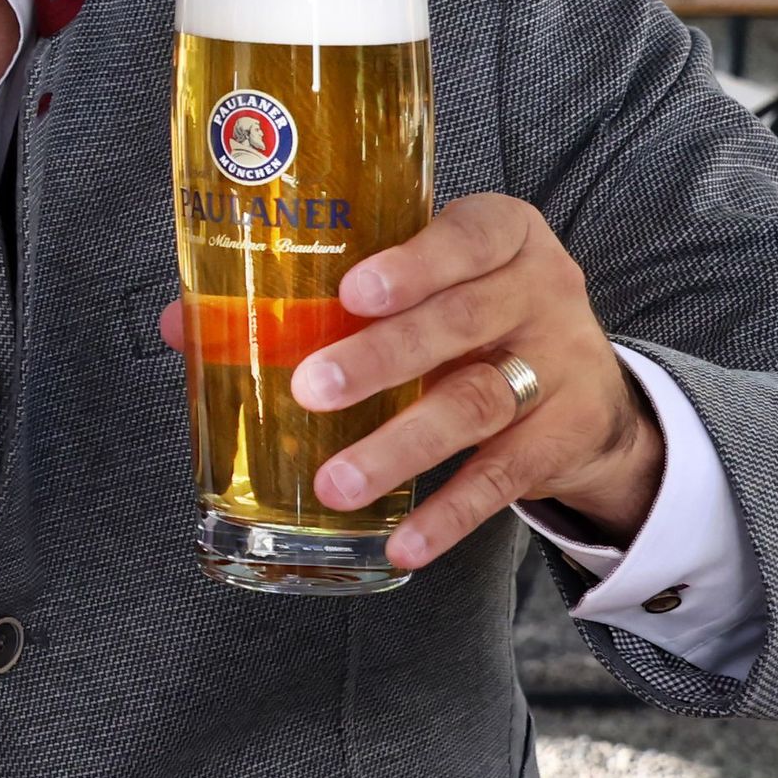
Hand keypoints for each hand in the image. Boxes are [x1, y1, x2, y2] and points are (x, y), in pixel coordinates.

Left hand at [160, 191, 660, 563]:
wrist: (594, 392)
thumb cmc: (471, 319)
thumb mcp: (424, 287)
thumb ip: (321, 296)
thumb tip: (183, 323)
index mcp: (501, 237)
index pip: (469, 235)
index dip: (414, 263)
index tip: (352, 289)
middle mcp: (538, 293)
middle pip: (461, 321)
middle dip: (383, 357)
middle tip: (311, 388)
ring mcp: (557, 367)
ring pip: (477, 402)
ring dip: (401, 445)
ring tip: (336, 483)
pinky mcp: (562, 438)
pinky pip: (503, 478)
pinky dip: (450, 514)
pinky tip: (402, 542)